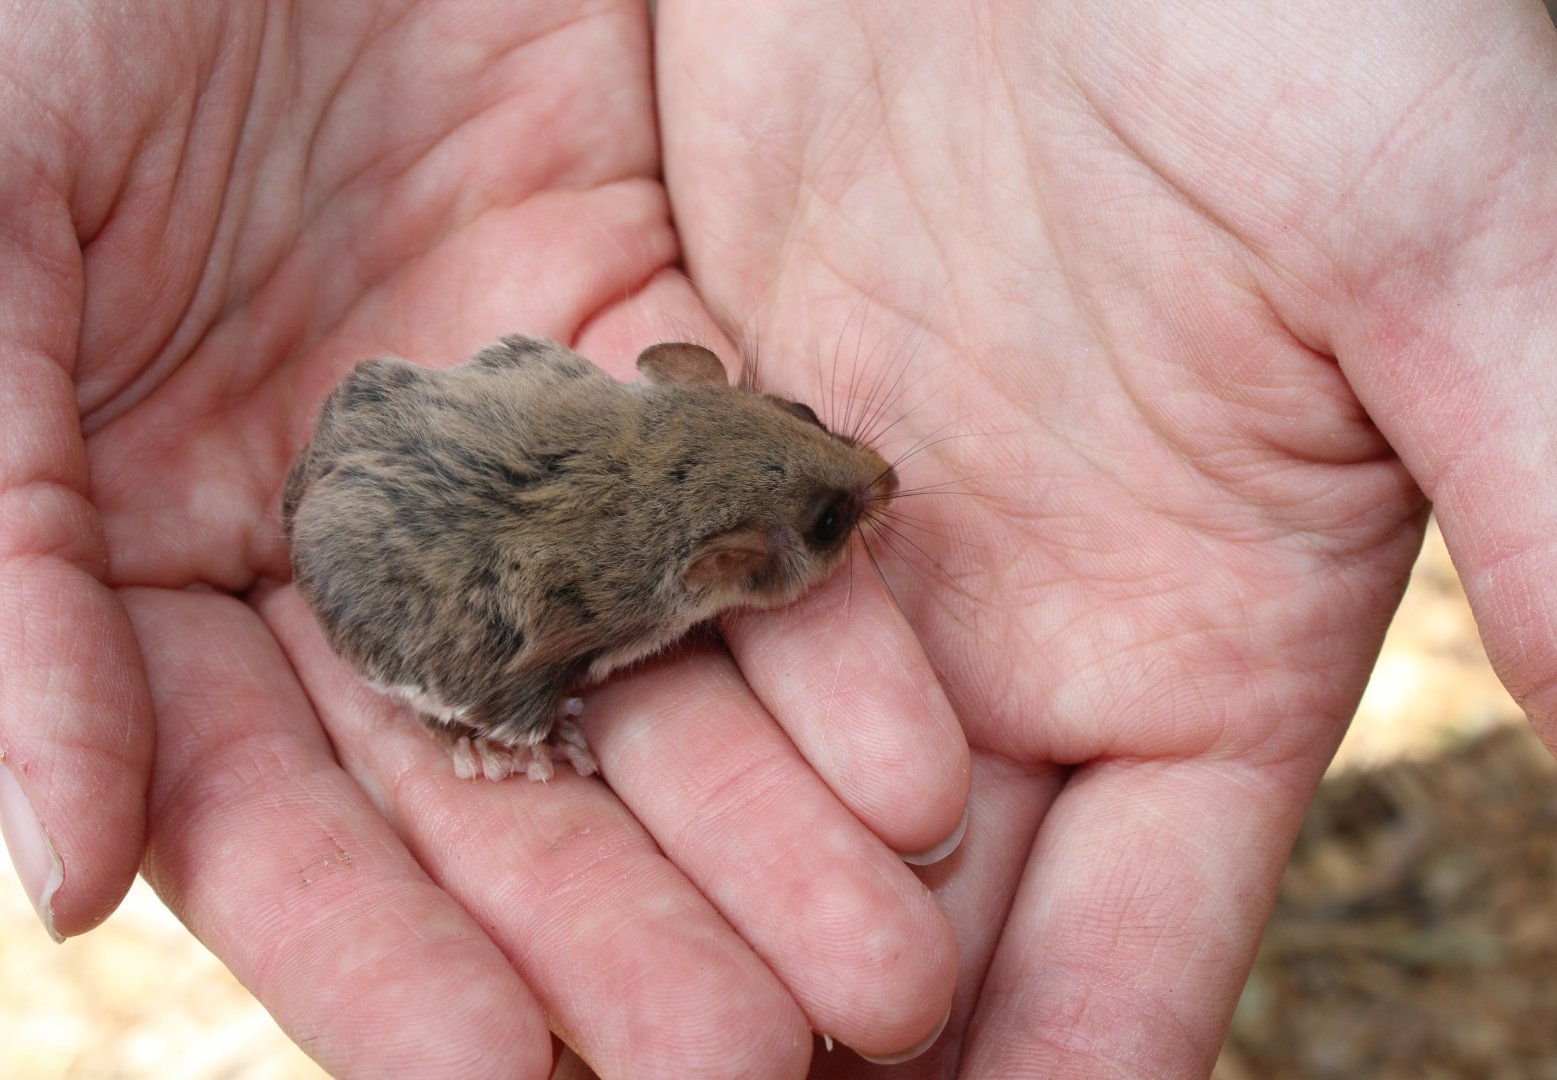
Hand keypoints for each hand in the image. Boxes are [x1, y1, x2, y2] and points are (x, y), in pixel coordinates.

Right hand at [0, 2, 967, 1074]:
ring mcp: (511, 450)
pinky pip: (738, 512)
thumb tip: (56, 870)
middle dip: (620, 935)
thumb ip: (0, 562)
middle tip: (745, 1072)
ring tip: (885, 981)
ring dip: (762, 835)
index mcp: (153, 550)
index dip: (381, 964)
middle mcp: (353, 535)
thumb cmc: (70, 21)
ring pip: (643, 679)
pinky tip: (925, 769)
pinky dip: (823, 641)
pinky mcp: (642, 347)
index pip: (274, 816)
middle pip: (494, 780)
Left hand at [658, 0, 1556, 1073]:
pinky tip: (467, 835)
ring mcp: (846, 548)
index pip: (1124, 952)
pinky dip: (562, 723)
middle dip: (822, 1053)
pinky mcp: (708, 434)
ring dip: (661, 930)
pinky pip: (624, 621)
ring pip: (740, 803)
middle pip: (912, 925)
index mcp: (1201, 651)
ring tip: (554, 1058)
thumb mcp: (1451, 249)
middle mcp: (1011, 637)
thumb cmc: (1295, 12)